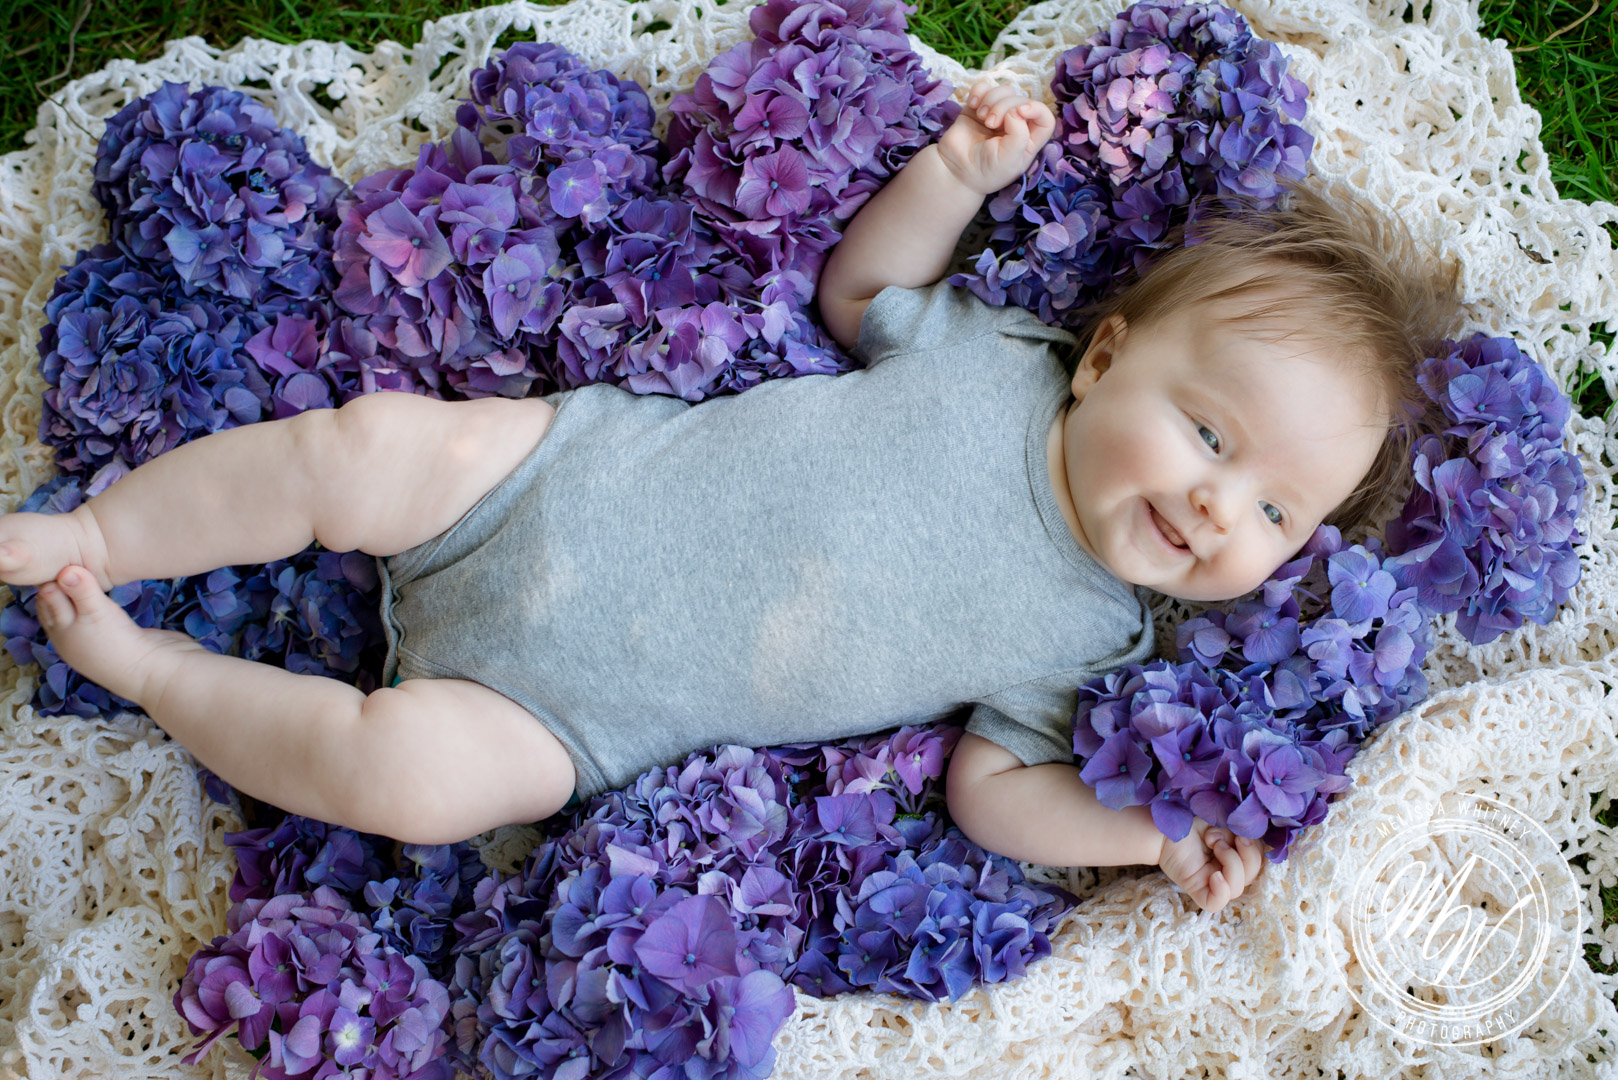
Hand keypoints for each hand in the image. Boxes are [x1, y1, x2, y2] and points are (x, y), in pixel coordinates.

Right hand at [935, 78, 1055, 195]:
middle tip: (990, 123)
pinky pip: (984, 87)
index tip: (1019, 112)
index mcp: (1028, 140)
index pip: (1045, 117)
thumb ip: (1020, 134)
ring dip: (992, 98)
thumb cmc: (986, 171)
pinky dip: (979, 91)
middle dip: (1005, 106)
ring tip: (981, 116)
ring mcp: (997, 114)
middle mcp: (1016, 124)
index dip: (1037, 108)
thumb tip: (1016, 110)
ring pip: (1004, 90)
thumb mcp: (1010, 160)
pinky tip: (972, 104)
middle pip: (1021, 100)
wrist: (955, 171)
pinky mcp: (979, 107)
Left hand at [1157, 820, 1266, 914]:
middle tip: (1223, 838)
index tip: (1241, 833)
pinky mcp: (1196, 889)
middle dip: (1244, 855)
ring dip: (1231, 863)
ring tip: (1214, 844)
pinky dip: (1220, 891)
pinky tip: (1215, 876)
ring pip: (1236, 889)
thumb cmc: (1192, 821)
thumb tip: (1250, 842)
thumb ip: (1241, 834)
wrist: (1164, 824)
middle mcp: (1226, 872)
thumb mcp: (1224, 824)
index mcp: (1235, 857)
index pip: (1257, 863)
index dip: (1255, 850)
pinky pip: (1215, 903)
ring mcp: (1211, 882)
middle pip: (1251, 876)